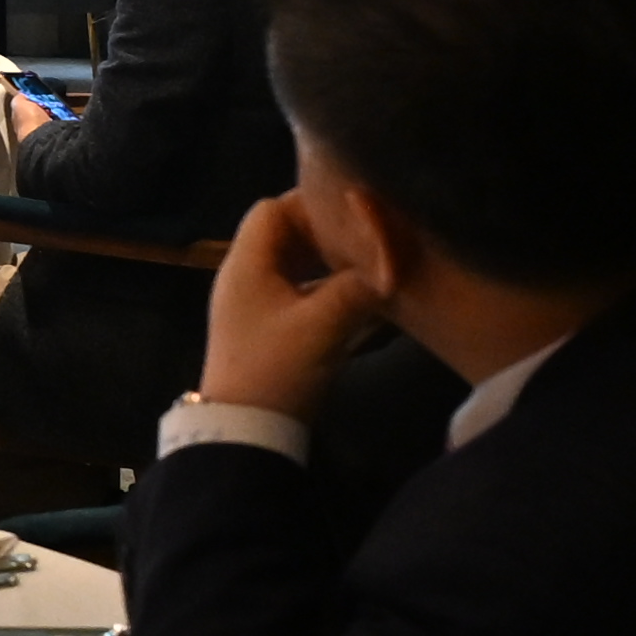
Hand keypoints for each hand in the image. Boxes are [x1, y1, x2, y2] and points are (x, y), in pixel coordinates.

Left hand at [196, 190, 384, 421]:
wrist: (245, 432)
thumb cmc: (276, 369)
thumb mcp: (323, 325)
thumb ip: (358, 288)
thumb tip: (390, 266)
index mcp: (246, 264)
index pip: (272, 210)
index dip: (312, 203)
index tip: (354, 213)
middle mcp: (246, 278)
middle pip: (285, 235)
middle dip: (328, 234)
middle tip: (370, 240)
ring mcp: (256, 307)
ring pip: (295, 267)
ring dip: (331, 264)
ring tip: (372, 266)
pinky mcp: (270, 332)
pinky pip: (300, 296)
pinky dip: (328, 291)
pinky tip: (362, 301)